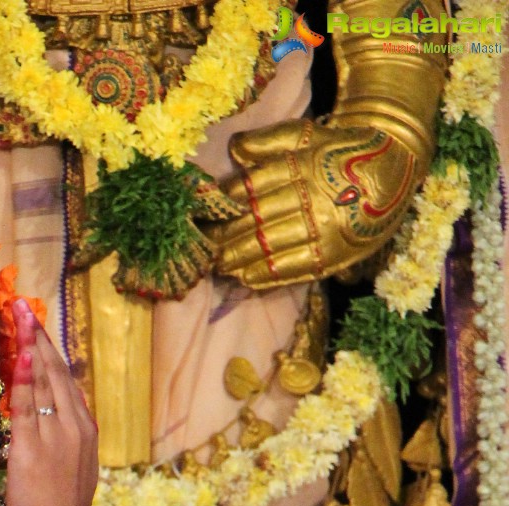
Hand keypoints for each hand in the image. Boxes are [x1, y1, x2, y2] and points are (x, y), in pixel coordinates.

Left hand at [4, 300, 100, 505]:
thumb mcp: (74, 468)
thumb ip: (65, 440)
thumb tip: (52, 422)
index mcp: (84, 429)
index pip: (65, 381)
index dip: (51, 352)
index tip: (39, 328)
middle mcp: (73, 425)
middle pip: (55, 372)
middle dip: (39, 337)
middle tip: (24, 307)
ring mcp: (55, 435)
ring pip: (42, 382)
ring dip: (30, 347)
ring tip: (19, 317)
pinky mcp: (33, 448)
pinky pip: (27, 407)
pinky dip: (24, 379)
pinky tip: (21, 355)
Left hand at [212, 119, 421, 289]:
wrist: (395, 168)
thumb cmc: (341, 151)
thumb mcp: (309, 136)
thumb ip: (271, 141)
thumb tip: (235, 148)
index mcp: (304, 165)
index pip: (254, 186)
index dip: (226, 202)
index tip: (204, 213)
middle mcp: (314, 197)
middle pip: (257, 219)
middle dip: (225, 235)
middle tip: (202, 246)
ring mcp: (325, 228)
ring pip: (272, 246)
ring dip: (240, 258)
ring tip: (218, 265)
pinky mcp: (335, 254)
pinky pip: (294, 268)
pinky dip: (267, 275)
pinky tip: (245, 278)